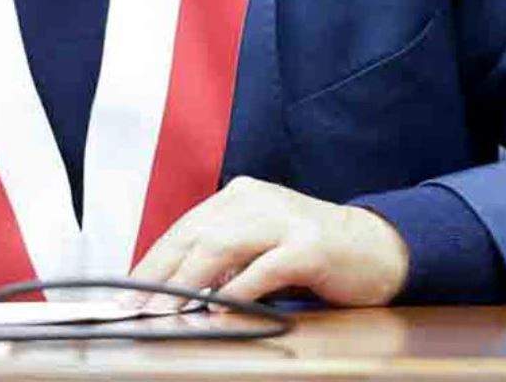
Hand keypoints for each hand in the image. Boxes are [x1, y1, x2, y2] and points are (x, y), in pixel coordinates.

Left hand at [127, 176, 408, 307]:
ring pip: (221, 246)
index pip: (185, 228)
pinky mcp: (308, 246)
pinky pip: (264, 268)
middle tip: (134, 307)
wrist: (379, 249)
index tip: (126, 293)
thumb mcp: (260, 246)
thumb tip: (172, 291)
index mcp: (240, 196)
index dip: (152, 261)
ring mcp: (284, 219)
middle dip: (159, 274)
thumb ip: (222, 260)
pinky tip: (218, 309)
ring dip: (187, 282)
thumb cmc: (312, 253)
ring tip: (166, 310)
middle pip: (195, 235)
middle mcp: (258, 199)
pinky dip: (237, 290)